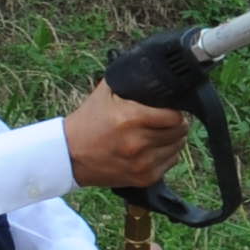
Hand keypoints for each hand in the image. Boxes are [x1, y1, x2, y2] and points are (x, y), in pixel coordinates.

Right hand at [62, 83, 190, 191]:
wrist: (69, 155)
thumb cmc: (88, 122)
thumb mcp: (105, 94)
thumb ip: (129, 80)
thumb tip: (152, 70)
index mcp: (130, 119)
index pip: (174, 116)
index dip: (175, 111)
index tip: (170, 110)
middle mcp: (138, 143)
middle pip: (179, 132)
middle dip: (176, 124)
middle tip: (166, 121)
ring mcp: (142, 163)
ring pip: (177, 148)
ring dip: (172, 140)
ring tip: (158, 134)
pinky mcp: (143, 178)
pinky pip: (170, 163)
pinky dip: (166, 155)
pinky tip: (152, 149)